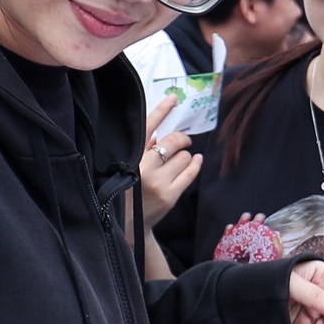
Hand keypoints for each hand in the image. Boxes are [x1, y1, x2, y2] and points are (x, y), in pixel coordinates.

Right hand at [139, 95, 201, 224]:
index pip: (146, 128)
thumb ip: (142, 148)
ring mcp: (158, 183)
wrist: (129, 225)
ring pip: (184, 156)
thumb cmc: (129, 190)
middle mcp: (143, 169)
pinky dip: (195, 163)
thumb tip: (161, 130)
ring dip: (185, 155)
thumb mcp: (128, 166)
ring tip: (179, 161)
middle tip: (184, 141)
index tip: (173, 98)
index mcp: (129, 157)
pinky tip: (195, 161)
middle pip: (172, 141)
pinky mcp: (170, 195)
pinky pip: (191, 172)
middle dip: (181, 139)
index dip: (161, 111)